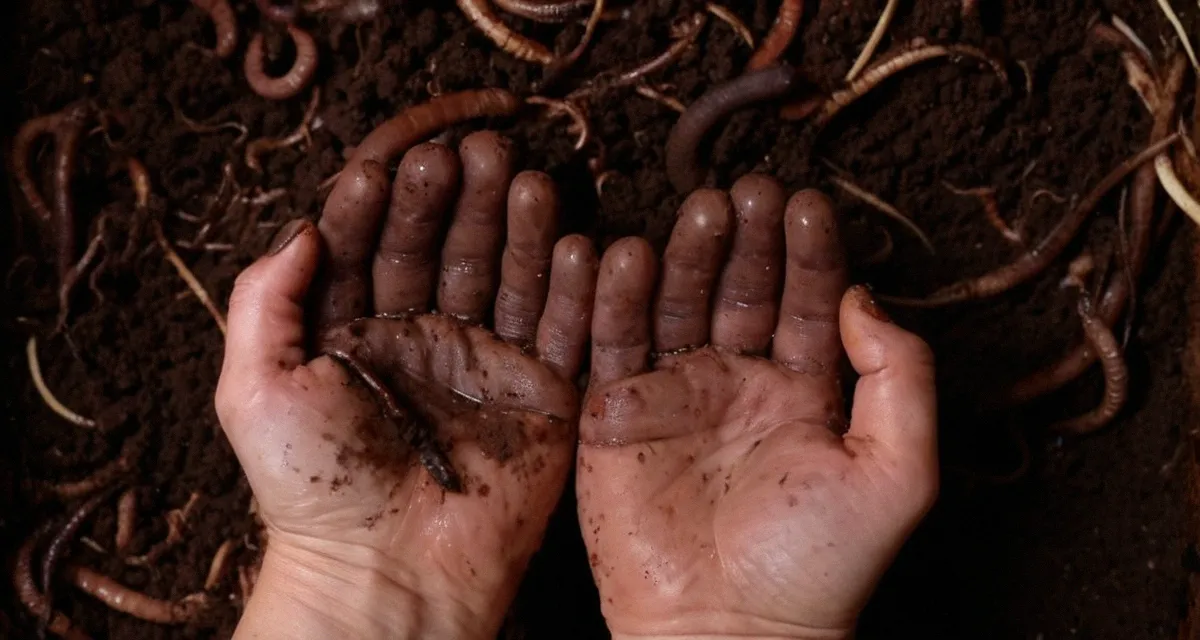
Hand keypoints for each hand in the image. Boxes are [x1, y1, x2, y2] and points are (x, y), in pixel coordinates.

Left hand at [215, 132, 597, 639]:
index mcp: (357, 333)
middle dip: (457, 199)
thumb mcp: (256, 387)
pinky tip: (575, 243)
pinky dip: (574, 288)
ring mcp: (486, 363)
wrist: (385, 574)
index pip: (373, 246)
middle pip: (446, 249)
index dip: (382, 204)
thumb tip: (302, 227)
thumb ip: (266, 299)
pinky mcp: (542, 396)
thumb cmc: (313, 488)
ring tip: (523, 179)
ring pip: (508, 276)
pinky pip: (563, 330)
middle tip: (472, 152)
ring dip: (518, 227)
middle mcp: (425, 337)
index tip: (388, 166)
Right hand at [576, 177, 937, 639]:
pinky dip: (613, 297)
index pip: (808, 301)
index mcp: (806, 393)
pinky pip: (611, 342)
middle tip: (747, 189)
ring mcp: (674, 396)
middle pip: (739, 289)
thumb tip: (865, 295)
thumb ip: (899, 375)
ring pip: (677, 303)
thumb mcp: (898, 471)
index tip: (805, 201)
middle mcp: (739, 384)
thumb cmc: (820, 567)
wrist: (726, 631)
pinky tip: (624, 253)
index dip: (808, 251)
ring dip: (688, 255)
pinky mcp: (615, 415)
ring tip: (702, 210)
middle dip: (746, 239)